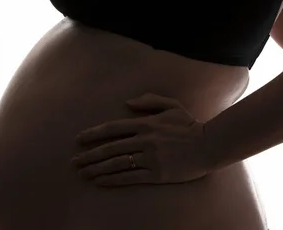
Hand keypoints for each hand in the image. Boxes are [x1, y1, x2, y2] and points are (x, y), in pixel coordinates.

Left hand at [71, 93, 211, 186]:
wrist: (209, 145)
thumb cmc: (189, 124)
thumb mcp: (171, 105)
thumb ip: (149, 101)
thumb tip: (127, 102)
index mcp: (145, 123)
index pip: (112, 128)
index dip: (93, 134)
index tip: (79, 139)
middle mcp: (144, 140)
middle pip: (110, 148)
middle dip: (89, 155)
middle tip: (74, 161)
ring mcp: (150, 158)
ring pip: (117, 164)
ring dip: (97, 169)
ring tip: (83, 173)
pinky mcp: (157, 174)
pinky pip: (130, 177)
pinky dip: (113, 179)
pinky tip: (101, 181)